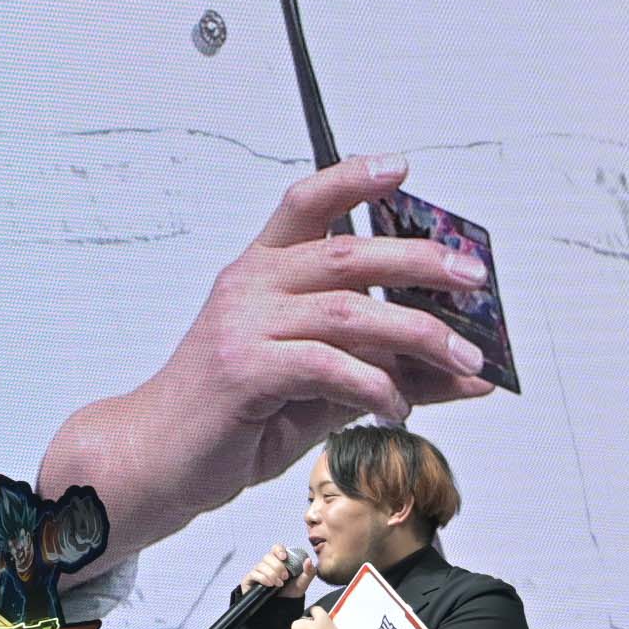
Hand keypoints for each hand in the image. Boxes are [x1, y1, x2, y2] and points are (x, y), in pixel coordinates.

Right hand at [38, 157, 494, 562]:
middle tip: (474, 280)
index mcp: (259, 273)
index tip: (401, 168)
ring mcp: (242, 326)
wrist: (155, 459)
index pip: (304, 205)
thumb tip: (468, 372)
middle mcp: (249, 287)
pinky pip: (329, 367)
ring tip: (463, 358)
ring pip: (351, 312)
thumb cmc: (232, 418)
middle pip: (347, 253)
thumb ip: (389, 371)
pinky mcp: (244, 370)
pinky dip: (377, 387)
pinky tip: (395, 408)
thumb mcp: (322, 388)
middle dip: (421, 262)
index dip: (351, 179)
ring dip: (419, 335)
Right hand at [249, 544, 306, 596]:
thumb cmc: (291, 592)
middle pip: (268, 557)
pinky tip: (269, 584)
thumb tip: (308, 560)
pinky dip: (263, 578)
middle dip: (278, 567)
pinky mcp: (251, 578)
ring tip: (279, 584)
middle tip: (285, 577)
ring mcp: (258, 571)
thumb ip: (309, 572)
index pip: (276, 548)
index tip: (284, 557)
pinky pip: (254, 574)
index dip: (279, 550)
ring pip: (261, 565)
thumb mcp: (303, 583)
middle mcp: (268, 564)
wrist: (281, 607)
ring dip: (272, 574)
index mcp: (280, 561)